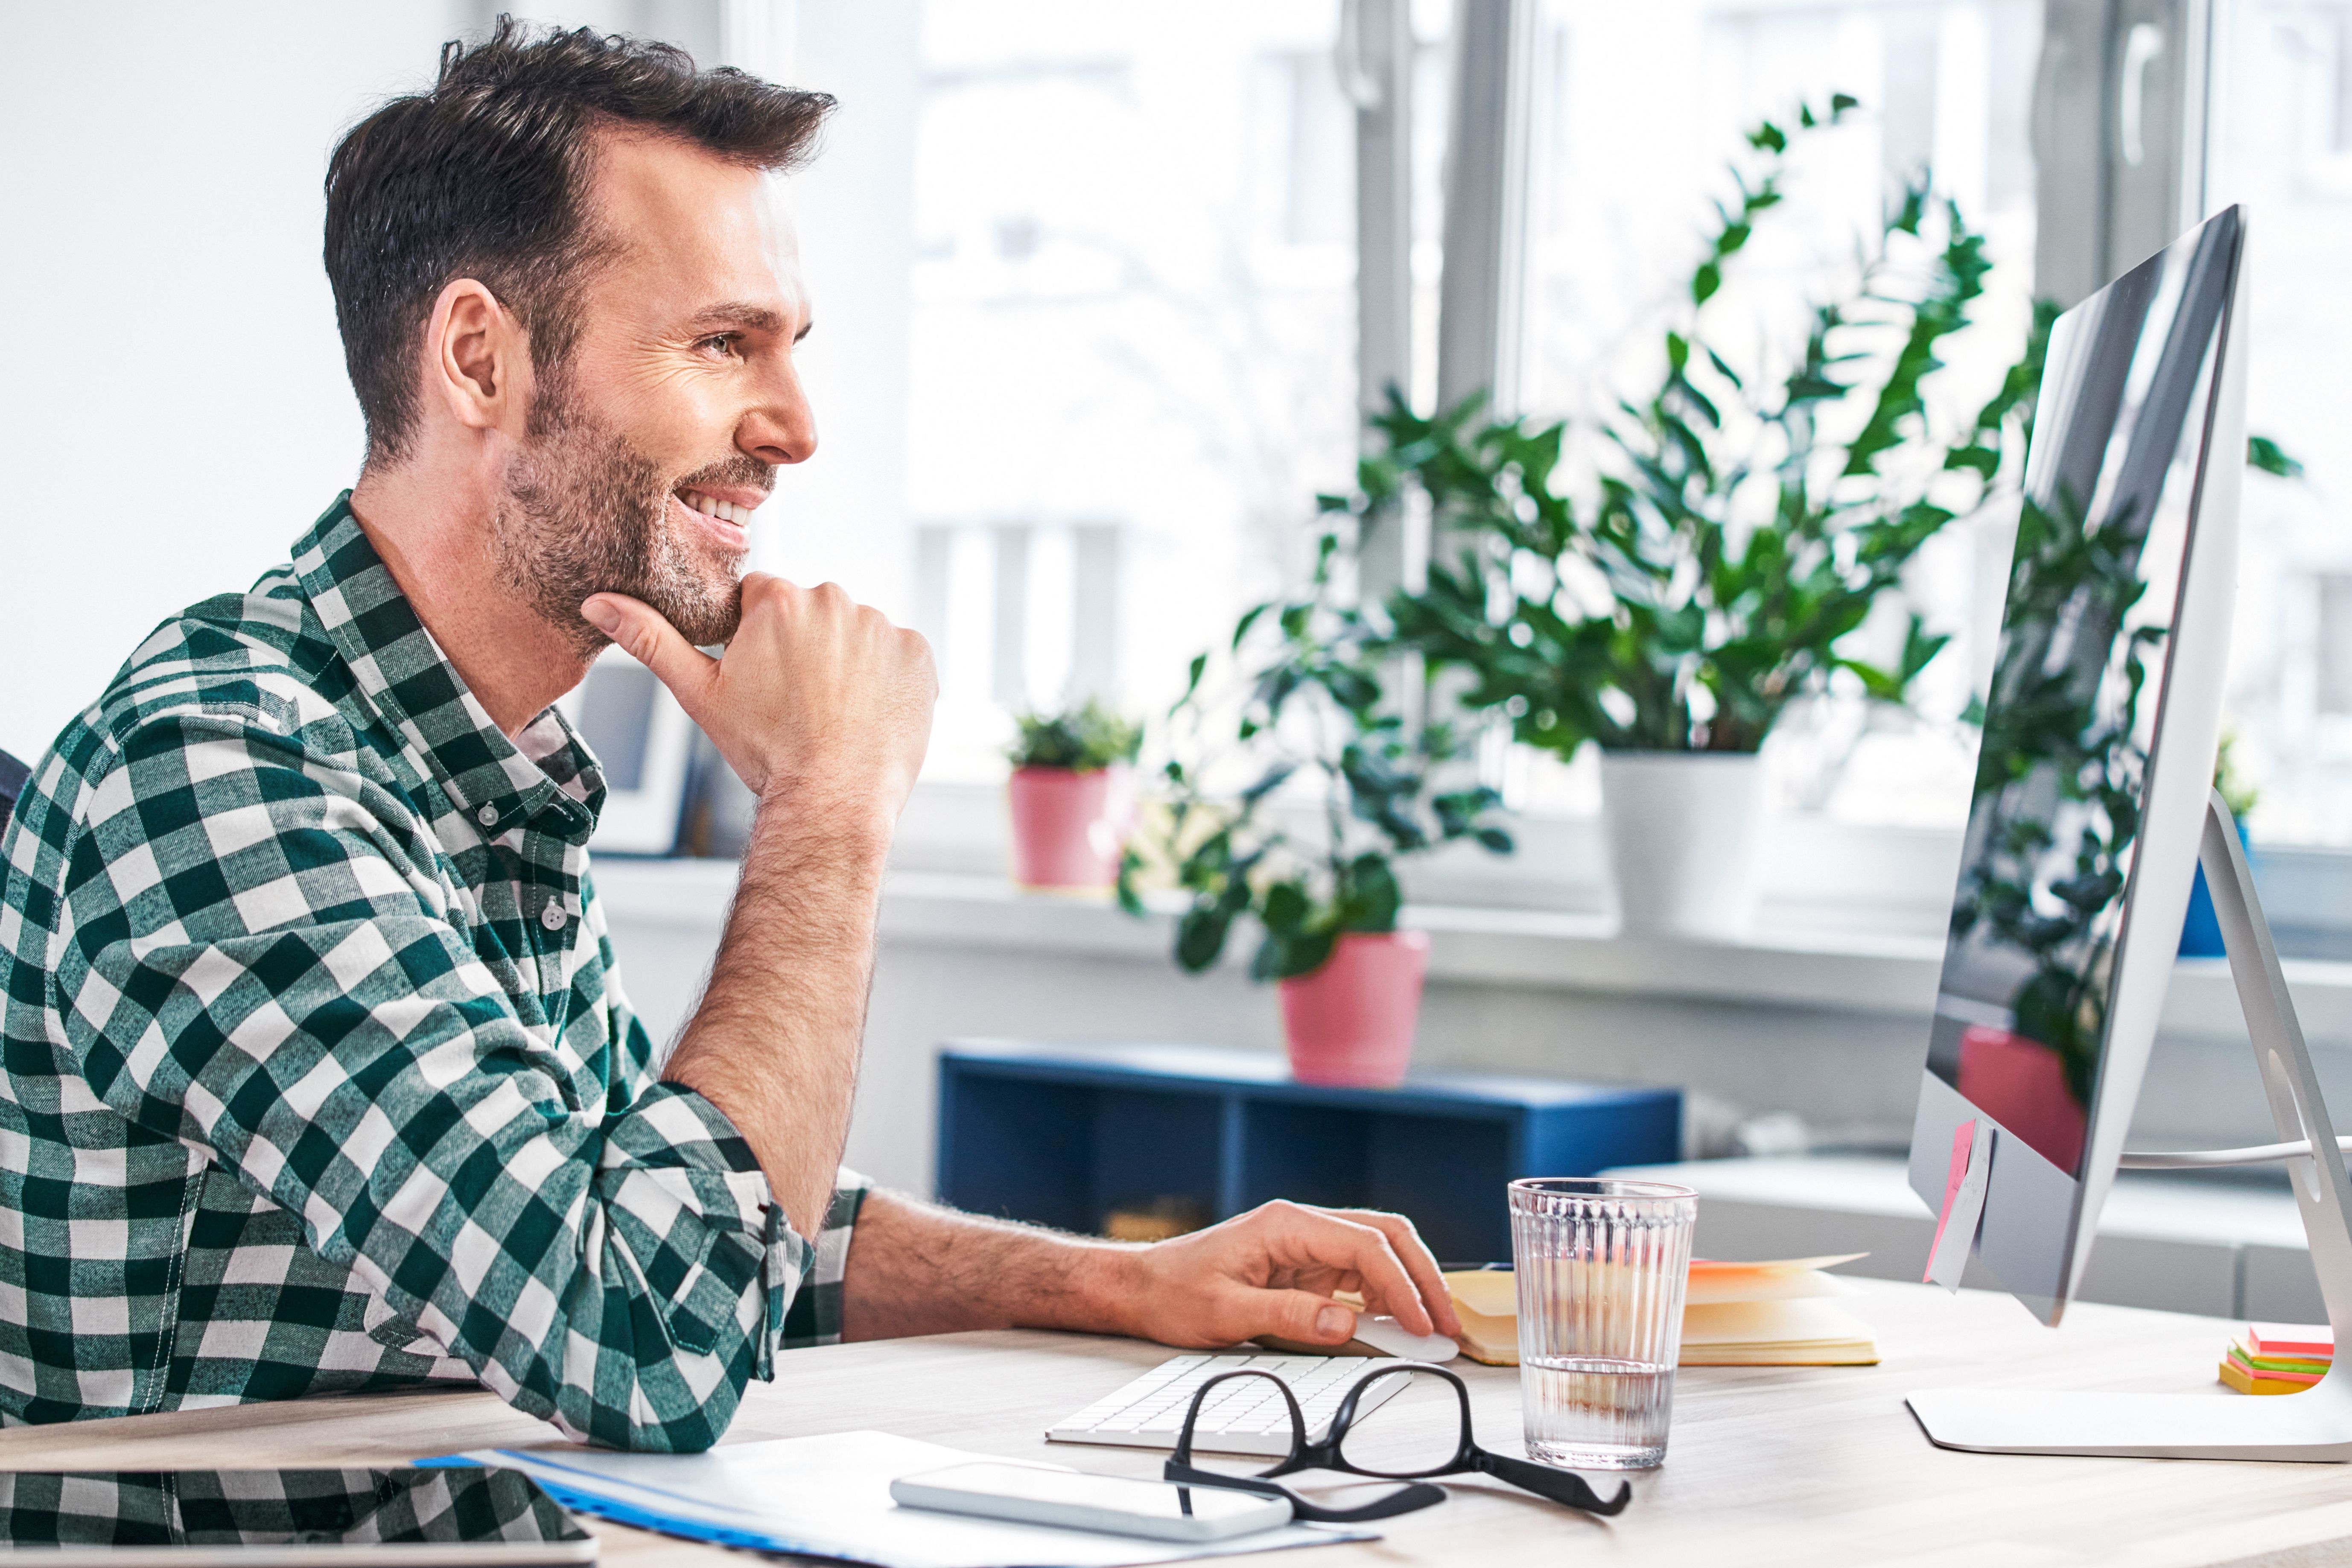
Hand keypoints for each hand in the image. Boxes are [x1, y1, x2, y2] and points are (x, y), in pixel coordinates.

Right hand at [583, 576, 935, 819]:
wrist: (832, 800)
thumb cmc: (764, 751)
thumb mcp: (699, 694)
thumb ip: (650, 640)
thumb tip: (597, 601)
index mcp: (779, 598)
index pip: (762, 600)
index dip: (759, 641)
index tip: (765, 681)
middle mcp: (834, 598)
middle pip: (811, 614)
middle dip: (804, 649)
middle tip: (797, 703)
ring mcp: (882, 626)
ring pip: (854, 634)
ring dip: (846, 664)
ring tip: (834, 712)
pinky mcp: (918, 654)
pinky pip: (898, 656)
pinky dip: (886, 680)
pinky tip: (868, 714)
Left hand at [1112, 1200, 1462, 1349]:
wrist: (1142, 1287)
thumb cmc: (1175, 1292)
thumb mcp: (1226, 1312)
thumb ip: (1288, 1316)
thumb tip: (1347, 1323)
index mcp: (1287, 1224)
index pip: (1365, 1245)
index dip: (1402, 1285)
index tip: (1423, 1323)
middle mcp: (1302, 1225)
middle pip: (1384, 1237)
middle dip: (1422, 1277)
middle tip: (1447, 1323)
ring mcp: (1306, 1244)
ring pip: (1377, 1252)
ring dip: (1408, 1286)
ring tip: (1431, 1328)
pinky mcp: (1304, 1266)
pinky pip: (1357, 1274)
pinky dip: (1383, 1297)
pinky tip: (1395, 1326)